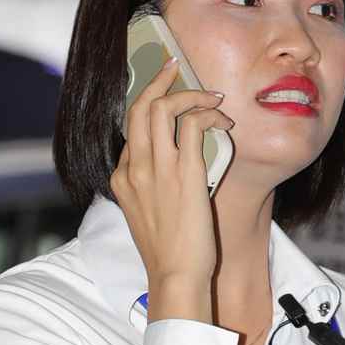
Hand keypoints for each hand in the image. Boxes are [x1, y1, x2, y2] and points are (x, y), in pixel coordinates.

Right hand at [111, 58, 232, 317]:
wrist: (175, 277)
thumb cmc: (168, 254)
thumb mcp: (146, 216)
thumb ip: (150, 188)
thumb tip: (172, 169)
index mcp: (121, 178)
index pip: (130, 127)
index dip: (150, 104)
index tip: (168, 95)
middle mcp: (134, 168)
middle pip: (140, 106)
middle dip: (159, 79)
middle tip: (176, 67)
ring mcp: (158, 169)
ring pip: (164, 107)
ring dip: (189, 92)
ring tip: (210, 94)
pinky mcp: (185, 173)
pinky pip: (194, 124)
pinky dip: (209, 114)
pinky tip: (223, 121)